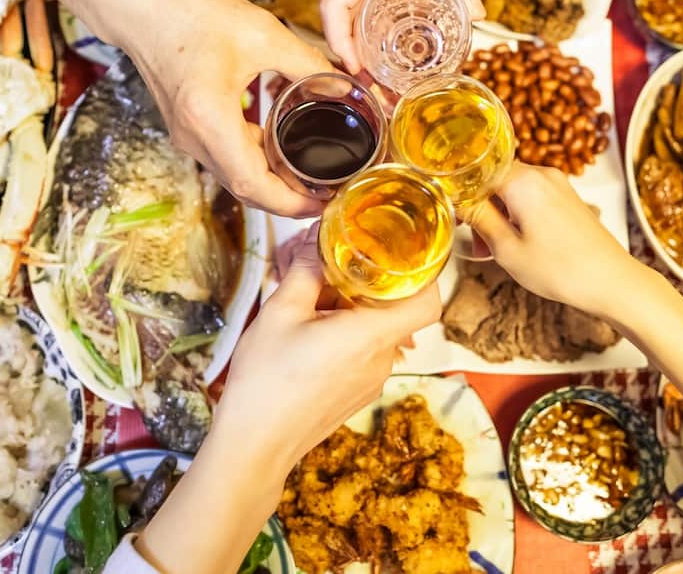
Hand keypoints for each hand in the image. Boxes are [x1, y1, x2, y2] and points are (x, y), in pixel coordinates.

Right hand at [115, 0, 334, 216]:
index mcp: (210, 117)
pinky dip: (254, 163)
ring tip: (311, 177)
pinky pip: (225, 159)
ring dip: (271, 184)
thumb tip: (345, 87)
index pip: (253, 183)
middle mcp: (193, 137)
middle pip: (245, 188)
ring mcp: (186, 136)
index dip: (290, 203)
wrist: (142, 8)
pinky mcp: (187, 130)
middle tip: (326, 194)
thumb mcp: (262, 33)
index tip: (323, 202)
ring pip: (234, 177)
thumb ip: (307, 63)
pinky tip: (281, 152)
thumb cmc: (192, 14)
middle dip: (287, 200)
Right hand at [215, 225, 441, 465]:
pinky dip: (344, 334)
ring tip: (307, 304)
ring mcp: (372, 380)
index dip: (421, 274)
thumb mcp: (279, 312)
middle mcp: (382, 360)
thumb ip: (306, 270)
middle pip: (395, 310)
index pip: (428, 302)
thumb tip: (318, 239)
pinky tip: (307, 333)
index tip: (393, 254)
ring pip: (375, 330)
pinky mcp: (358, 392)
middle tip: (326, 271)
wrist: (254, 445)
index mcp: (370, 336)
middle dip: (364, 286)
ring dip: (349, 310)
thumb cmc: (266, 380)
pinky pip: (363, 352)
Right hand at [320, 0, 483, 72]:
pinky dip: (358, 12)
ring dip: (352, 33)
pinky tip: (379, 25)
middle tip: (371, 79)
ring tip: (373, 62)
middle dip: (347, 50)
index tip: (355, 68)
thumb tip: (475, 14)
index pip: (334, 7)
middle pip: (334, 12)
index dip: (338, 43)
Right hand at [463, 162, 642, 317]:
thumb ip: (478, 218)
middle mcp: (542, 174)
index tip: (455, 219)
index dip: (461, 196)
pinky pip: (531, 198)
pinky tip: (519, 245)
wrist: (612, 281)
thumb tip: (458, 200)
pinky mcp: (567, 198)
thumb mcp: (506, 249)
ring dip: (499, 215)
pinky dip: (518, 217)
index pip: (476, 173)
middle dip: (481, 209)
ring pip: (513, 191)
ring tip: (497, 251)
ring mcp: (558, 184)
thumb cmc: (562, 269)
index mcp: (522, 181)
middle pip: (495, 180)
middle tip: (478, 244)